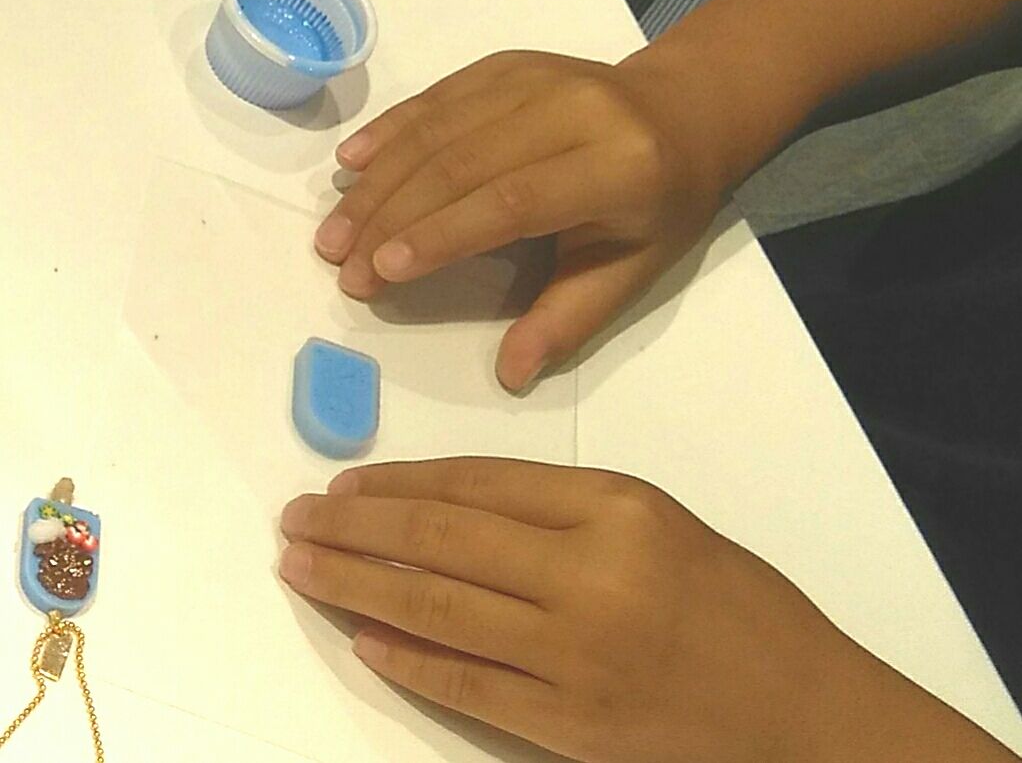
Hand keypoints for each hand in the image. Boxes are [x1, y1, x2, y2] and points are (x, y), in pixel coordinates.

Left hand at [278, 459, 1015, 762]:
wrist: (796, 705)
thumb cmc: (732, 598)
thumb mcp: (655, 518)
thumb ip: (561, 506)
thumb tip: (453, 500)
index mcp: (616, 507)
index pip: (482, 483)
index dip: (405, 479)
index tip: (351, 480)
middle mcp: (589, 574)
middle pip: (445, 539)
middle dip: (359, 526)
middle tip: (300, 517)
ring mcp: (573, 656)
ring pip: (438, 609)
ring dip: (357, 584)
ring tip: (303, 565)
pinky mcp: (566, 724)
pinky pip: (466, 685)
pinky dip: (407, 659)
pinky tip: (360, 634)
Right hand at [314, 51, 732, 390]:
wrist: (682, 113)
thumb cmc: (660, 206)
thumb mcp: (632, 270)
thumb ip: (568, 319)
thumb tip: (509, 377)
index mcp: (618, 165)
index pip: (514, 200)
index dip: (442, 234)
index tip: (382, 271)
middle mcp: (575, 108)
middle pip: (463, 161)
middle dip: (391, 216)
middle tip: (342, 264)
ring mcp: (537, 76)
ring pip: (440, 126)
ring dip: (378, 180)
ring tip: (332, 230)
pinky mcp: (510, 62)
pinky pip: (439, 94)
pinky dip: (391, 129)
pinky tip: (351, 162)